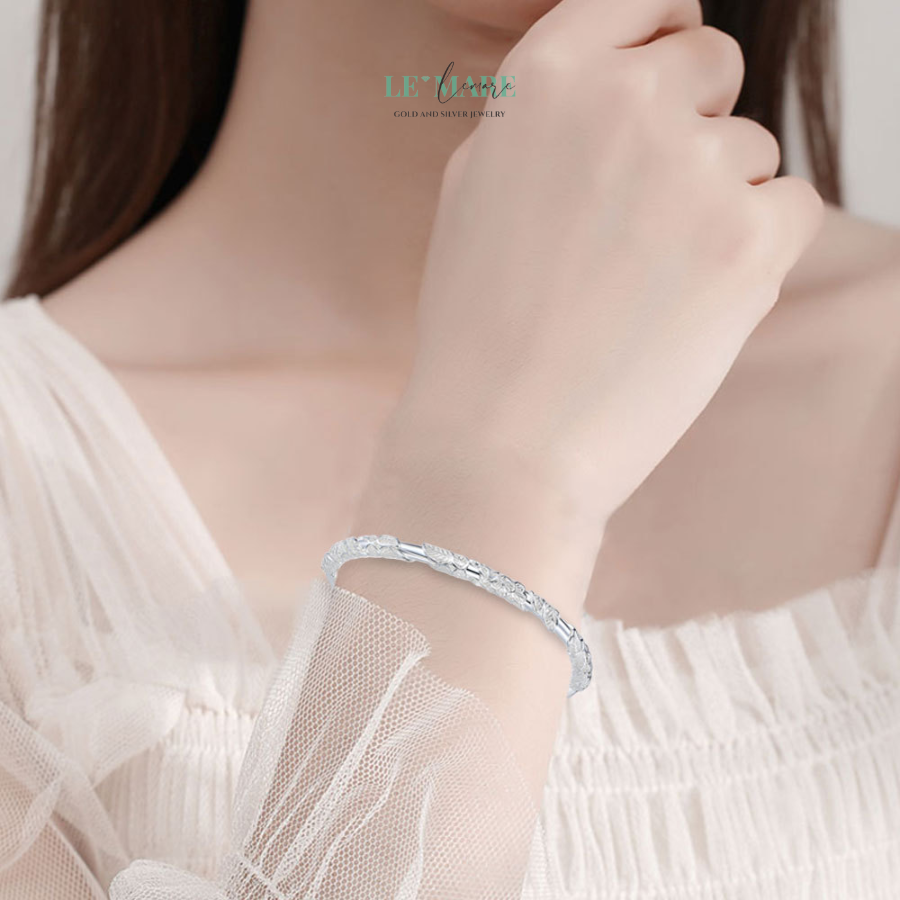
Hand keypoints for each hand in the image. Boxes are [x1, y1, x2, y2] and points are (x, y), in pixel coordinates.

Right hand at [393, 0, 823, 534]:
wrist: (499, 441)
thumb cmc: (479, 328)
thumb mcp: (476, 191)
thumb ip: (550, 120)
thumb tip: (623, 83)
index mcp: (543, 80)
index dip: (662, 37)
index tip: (666, 79)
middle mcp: (621, 99)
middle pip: (713, 61)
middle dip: (694, 120)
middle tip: (651, 207)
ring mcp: (692, 164)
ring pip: (749, 149)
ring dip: (715, 203)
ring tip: (647, 285)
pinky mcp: (749, 238)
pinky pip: (791, 207)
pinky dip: (754, 251)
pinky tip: (689, 305)